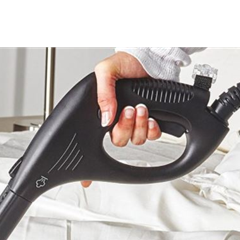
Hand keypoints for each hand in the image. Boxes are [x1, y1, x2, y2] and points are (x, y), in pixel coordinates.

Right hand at [82, 52, 161, 186]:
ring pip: (135, 140)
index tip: (86, 182)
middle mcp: (116, 119)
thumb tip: (106, 118)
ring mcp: (134, 121)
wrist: (152, 57)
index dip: (88, 163)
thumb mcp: (106, 70)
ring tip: (141, 108)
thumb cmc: (127, 61)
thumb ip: (103, 94)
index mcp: (101, 111)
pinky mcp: (150, 121)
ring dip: (140, 126)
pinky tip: (152, 117)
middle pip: (118, 141)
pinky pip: (151, 136)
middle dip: (125, 128)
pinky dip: (153, 129)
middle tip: (129, 111)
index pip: (90, 138)